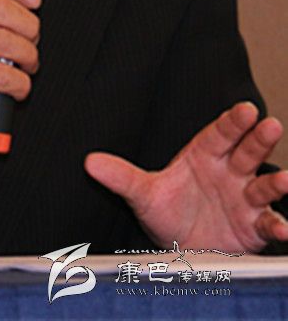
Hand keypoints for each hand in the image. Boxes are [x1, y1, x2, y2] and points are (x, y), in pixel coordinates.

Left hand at [85, 101, 287, 252]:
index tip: (245, 109)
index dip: (233, 121)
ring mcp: (243, 199)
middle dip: (258, 139)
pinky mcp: (253, 227)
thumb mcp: (143, 194)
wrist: (181, 248)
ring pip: (263, 185)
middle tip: (271, 124)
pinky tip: (284, 228)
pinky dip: (278, 225)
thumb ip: (121, 177)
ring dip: (276, 182)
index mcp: (204, 156)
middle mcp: (228, 173)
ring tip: (286, 179)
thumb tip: (89, 162)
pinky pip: (268, 224)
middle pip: (246, 151)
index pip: (219, 133)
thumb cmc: (167, 212)